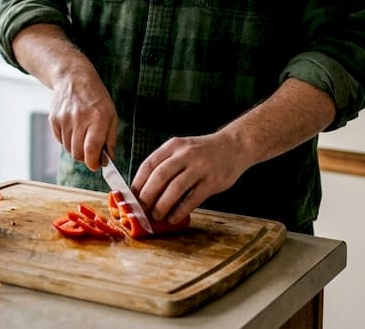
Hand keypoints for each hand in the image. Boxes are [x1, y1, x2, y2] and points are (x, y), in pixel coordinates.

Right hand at [10, 23, 117, 172]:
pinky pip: (60, 140)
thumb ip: (110, 139)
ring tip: (83, 135)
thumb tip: (107, 160)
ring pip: (69, 149)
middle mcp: (79, 118)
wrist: (73, 78)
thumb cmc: (96, 98)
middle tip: (92, 153)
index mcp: (98, 118)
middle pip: (78, 153)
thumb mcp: (112, 115)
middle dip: (86, 158)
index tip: (97, 165)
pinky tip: (74, 128)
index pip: (92, 150)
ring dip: (77, 148)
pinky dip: (68, 140)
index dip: (94, 163)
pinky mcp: (53, 119)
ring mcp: (64, 119)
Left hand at [131, 133, 245, 225]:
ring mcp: (200, 167)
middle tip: (141, 210)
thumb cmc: (203, 152)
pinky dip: (180, 211)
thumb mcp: (182, 149)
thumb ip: (166, 164)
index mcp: (173, 145)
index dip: (138, 183)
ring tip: (156, 216)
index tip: (131, 197)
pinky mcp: (212, 181)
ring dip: (162, 205)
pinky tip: (173, 218)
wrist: (233, 146)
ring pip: (176, 188)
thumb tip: (145, 191)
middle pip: (160, 176)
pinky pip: (193, 199)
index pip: (149, 164)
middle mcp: (186, 154)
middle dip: (147, 196)